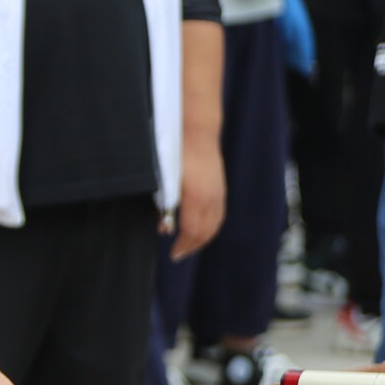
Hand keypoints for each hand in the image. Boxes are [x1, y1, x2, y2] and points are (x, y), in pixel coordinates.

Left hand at [167, 137, 225, 259]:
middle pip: (205, 232)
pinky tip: (201, 227)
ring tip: (189, 244)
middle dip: (192, 246)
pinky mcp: (221, 189)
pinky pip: (219, 215)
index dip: (182, 245)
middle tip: (179, 253)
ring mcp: (218, 193)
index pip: (191, 231)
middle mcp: (210, 198)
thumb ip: (163, 205)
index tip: (173, 254)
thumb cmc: (175, 153)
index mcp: (195, 197)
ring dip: (203, 238)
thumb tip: (163, 227)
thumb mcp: (164, 180)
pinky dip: (211, 226)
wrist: (197, 130)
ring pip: (215, 225)